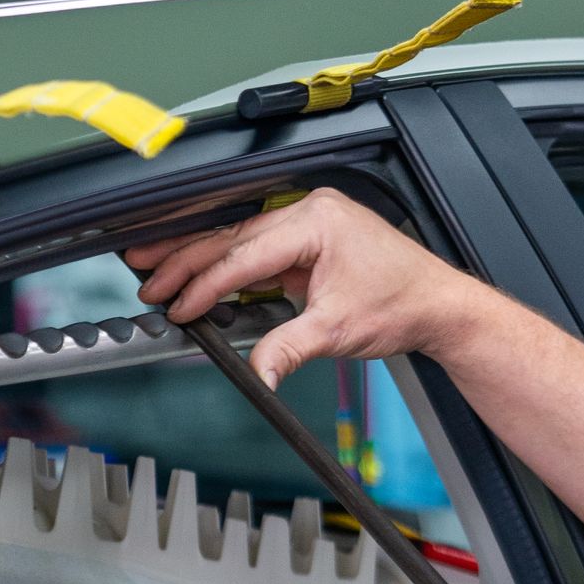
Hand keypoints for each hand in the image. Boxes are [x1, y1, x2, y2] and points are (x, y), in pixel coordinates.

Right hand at [124, 187, 481, 389]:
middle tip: (146, 275)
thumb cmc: (403, 304)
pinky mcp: (309, 238)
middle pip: (232, 236)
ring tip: (156, 267)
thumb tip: (256, 372)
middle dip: (184, 259)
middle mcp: (309, 211)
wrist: (438, 305)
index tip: (178, 305)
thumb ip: (286, 349)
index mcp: (316, 221)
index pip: (244, 253)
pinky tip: (199, 275)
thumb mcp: (337, 331)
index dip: (205, 282)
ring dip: (198, 256)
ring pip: (239, 238)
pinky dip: (227, 264)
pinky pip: (257, 248)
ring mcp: (309, 222)